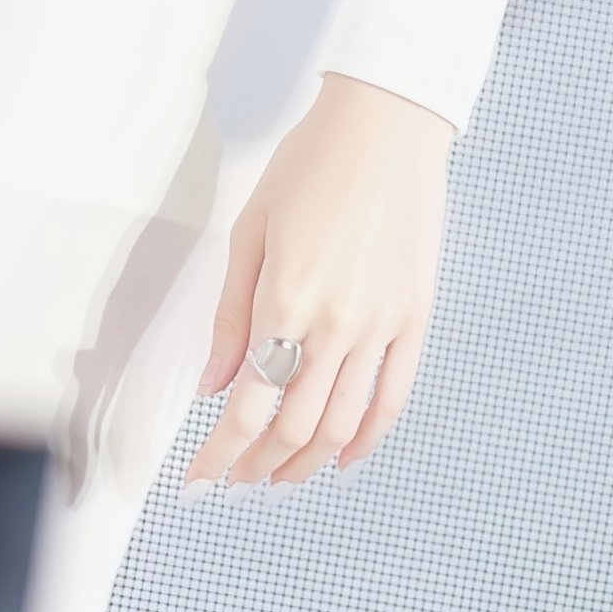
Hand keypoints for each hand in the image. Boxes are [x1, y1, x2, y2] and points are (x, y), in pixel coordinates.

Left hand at [184, 74, 453, 492]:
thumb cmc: (310, 166)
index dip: (220, 454)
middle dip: (259, 465)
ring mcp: (380, 327)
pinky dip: (369, 439)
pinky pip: (393, 398)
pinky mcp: (414, 320)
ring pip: (342, 424)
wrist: (385, 129)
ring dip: (307, 463)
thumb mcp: (249, 232)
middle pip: (293, 426)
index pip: (247, 406)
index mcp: (283, 301)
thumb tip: (213, 383)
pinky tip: (346, 458)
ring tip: (282, 479)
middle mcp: (334, 326)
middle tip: (237, 482)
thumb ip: (229, 315)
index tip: (198, 481)